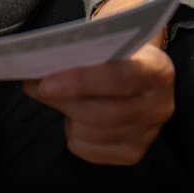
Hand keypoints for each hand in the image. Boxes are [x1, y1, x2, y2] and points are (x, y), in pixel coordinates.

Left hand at [24, 0, 174, 164]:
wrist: (141, 63)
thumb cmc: (119, 49)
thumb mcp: (109, 40)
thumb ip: (82, 52)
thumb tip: (39, 69)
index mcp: (158, 70)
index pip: (119, 79)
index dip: (81, 82)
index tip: (46, 82)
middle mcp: (159, 105)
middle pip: (101, 113)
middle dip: (63, 101)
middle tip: (34, 86)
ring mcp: (148, 132)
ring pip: (90, 132)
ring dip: (66, 114)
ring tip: (59, 97)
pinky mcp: (132, 152)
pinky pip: (87, 149)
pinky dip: (73, 133)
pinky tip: (76, 116)